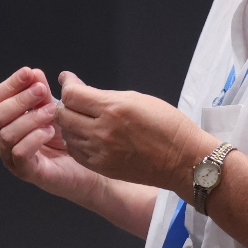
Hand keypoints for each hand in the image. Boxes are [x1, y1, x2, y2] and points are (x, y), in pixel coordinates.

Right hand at [0, 67, 102, 200]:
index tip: (29, 73)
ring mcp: (11, 158)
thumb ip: (42, 93)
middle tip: (42, 91)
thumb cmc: (66, 139)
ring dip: (30, 118)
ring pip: (6, 134)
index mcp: (4, 121)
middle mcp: (2, 140)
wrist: (86, 168)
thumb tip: (34, 73)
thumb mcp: (53, 109)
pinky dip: (34, 138)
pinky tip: (50, 130)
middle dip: (18, 100)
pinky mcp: (26, 172)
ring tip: (53, 112)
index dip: (9, 85)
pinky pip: (20, 153)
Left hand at [54, 72, 216, 193]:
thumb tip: (82, 90)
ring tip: (81, 118)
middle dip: (65, 104)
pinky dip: (76, 142)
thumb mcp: (137, 98)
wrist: (183, 160)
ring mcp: (100, 152)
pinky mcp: (102, 167)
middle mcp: (102, 131)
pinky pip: (76, 152)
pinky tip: (85, 136)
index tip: (68, 80)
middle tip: (73, 100)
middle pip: (64, 115)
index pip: (72, 95)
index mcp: (113, 109)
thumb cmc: (167, 124)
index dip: (67, 85)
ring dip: (70, 124)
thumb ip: (106, 96)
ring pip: (67, 135)